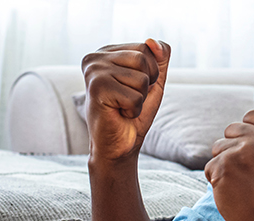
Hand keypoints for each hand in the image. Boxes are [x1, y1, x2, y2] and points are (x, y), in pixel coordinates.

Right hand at [81, 39, 169, 162]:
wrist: (118, 145)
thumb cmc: (133, 113)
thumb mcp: (153, 81)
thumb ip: (160, 57)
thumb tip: (153, 41)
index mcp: (107, 52)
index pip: (146, 47)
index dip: (151, 72)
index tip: (132, 87)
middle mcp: (95, 57)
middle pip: (144, 58)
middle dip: (146, 84)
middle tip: (128, 99)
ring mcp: (93, 71)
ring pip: (141, 78)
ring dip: (139, 99)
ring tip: (122, 106)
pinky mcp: (96, 88)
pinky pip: (135, 96)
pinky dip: (133, 110)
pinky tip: (118, 113)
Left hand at [203, 87, 253, 220]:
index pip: (253, 116)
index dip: (251, 137)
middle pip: (233, 129)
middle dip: (236, 150)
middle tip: (253, 175)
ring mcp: (244, 153)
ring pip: (219, 147)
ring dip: (226, 165)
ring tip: (244, 184)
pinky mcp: (225, 168)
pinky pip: (210, 166)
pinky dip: (218, 181)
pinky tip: (235, 193)